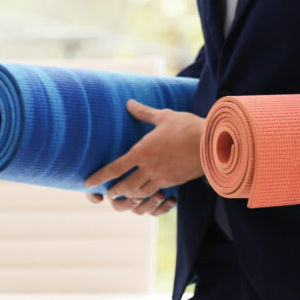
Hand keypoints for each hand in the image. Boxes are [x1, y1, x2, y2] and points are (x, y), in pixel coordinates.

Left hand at [82, 100, 204, 215]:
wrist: (212, 144)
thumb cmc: (188, 127)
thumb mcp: (164, 116)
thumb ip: (144, 112)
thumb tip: (129, 103)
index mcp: (143, 151)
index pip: (115, 167)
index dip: (99, 177)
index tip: (88, 183)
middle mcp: (149, 168)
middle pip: (126, 186)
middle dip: (114, 191)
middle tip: (108, 193)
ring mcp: (162, 177)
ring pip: (140, 193)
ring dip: (130, 196)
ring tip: (124, 195)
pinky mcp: (174, 182)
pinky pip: (156, 193)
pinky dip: (147, 196)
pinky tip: (146, 194)